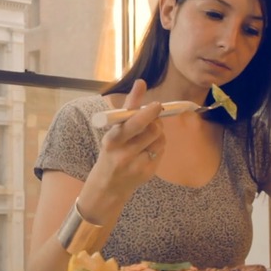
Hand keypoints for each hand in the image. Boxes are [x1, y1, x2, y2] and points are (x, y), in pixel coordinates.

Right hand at [89, 79, 165, 201]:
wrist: (109, 185)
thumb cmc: (112, 152)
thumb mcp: (113, 133)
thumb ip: (128, 112)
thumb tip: (142, 85)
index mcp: (111, 140)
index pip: (129, 121)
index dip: (142, 108)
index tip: (152, 98)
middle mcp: (122, 153)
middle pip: (149, 128)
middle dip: (155, 117)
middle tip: (156, 110)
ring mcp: (136, 164)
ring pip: (159, 137)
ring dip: (158, 131)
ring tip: (148, 133)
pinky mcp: (147, 172)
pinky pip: (161, 149)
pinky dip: (159, 144)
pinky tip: (148, 148)